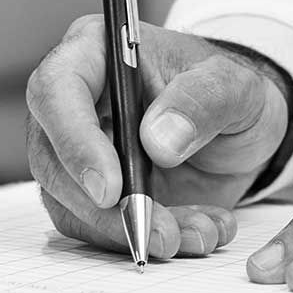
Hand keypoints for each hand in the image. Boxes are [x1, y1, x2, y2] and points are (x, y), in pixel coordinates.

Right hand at [26, 16, 290, 260]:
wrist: (240, 131)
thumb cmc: (227, 93)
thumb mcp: (236, 86)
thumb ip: (204, 101)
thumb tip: (156, 140)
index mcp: (96, 52)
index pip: (56, 90)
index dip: (74, 141)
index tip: (112, 189)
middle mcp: (73, 101)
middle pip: (52, 159)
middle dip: (107, 209)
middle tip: (162, 234)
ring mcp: (74, 152)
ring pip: (71, 205)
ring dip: (132, 231)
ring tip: (199, 232)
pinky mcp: (88, 194)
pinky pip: (97, 230)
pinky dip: (144, 241)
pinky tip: (195, 233)